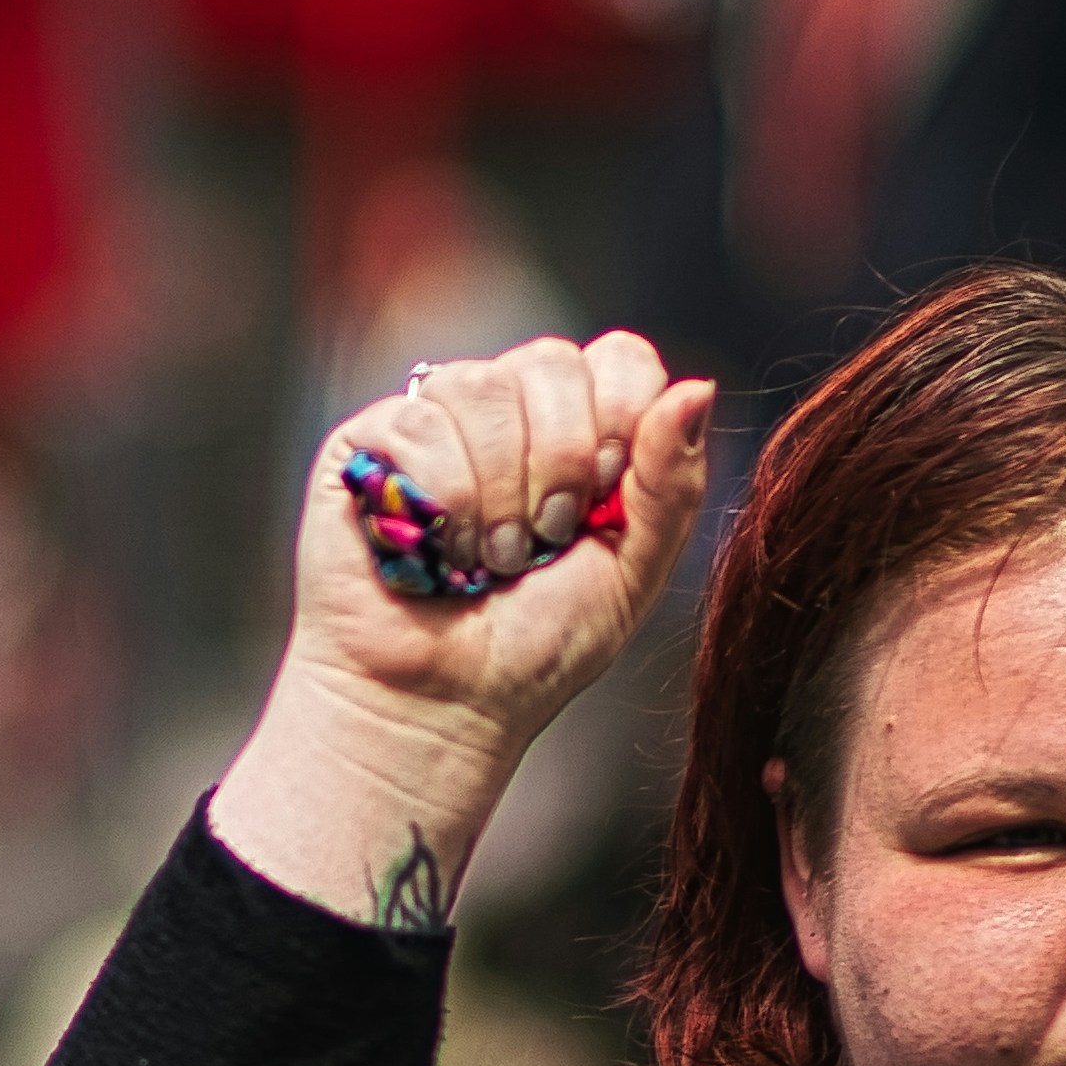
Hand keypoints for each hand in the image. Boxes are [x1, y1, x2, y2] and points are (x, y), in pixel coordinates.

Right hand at [200, 330, 714, 928]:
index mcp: (578, 432)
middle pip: (551, 361)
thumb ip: (674, 484)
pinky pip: (419, 423)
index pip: (617, 358)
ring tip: (486, 557)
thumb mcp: (632, 574)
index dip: (619, 419)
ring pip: (482, 386)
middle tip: (543, 538)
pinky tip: (434, 551)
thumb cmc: (533, 653)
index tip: (602, 501)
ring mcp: (435, 421)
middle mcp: (507, 413)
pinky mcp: (367, 443)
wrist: (438, 707)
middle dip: (561, 463)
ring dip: (497, 494)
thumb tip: (697, 388)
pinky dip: (442, 501)